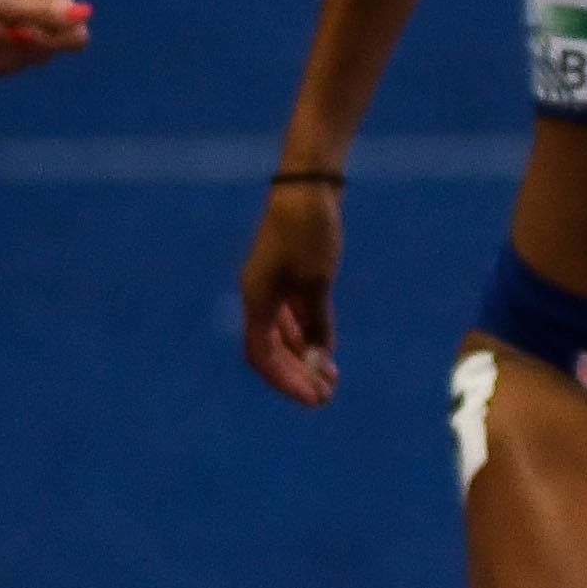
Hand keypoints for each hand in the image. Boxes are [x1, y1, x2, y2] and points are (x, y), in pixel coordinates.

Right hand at [237, 179, 342, 406]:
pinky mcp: (289, 277)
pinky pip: (293, 317)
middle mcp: (259, 295)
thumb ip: (316, 321)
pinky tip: (326, 353)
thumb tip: (319, 358)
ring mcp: (272, 286)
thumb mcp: (317, 281)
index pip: (261, 355)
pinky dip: (308, 337)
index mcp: (256, 298)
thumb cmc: (309, 231)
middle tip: (325, 397)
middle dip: (295, 375)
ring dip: (303, 359)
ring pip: (283, 335)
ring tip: (330, 381)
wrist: (307, 188)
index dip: (284, 380)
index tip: (312, 399)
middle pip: (271, 350)